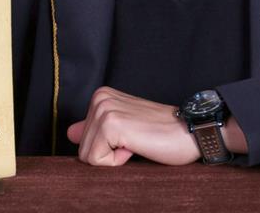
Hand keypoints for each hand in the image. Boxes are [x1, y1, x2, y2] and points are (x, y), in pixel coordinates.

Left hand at [67, 87, 200, 166]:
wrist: (189, 131)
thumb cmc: (161, 133)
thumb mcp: (124, 129)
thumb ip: (96, 129)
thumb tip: (70, 133)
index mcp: (101, 96)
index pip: (82, 139)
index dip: (106, 149)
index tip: (129, 138)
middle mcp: (100, 98)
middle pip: (82, 149)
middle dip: (108, 154)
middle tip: (136, 140)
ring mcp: (104, 109)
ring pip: (87, 156)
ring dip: (114, 158)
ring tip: (137, 141)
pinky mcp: (111, 123)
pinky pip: (97, 160)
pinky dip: (117, 162)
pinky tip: (136, 145)